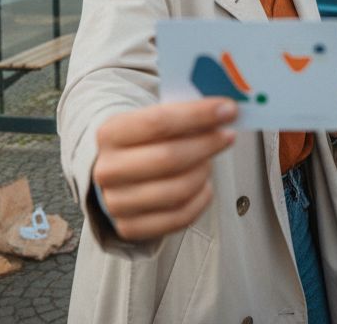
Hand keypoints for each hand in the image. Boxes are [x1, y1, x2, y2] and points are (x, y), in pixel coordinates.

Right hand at [92, 97, 237, 241]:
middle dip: (206, 144)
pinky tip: (205, 185)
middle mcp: (108, 170)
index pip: (158, 122)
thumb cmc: (144, 142)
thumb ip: (184, 114)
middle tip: (227, 136)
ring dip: (203, 172)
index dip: (198, 115)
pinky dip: (201, 200)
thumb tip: (224, 111)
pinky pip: (180, 217)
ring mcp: (117, 203)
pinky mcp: (130, 228)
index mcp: (109, 134)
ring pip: (178, 190)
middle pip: (169, 158)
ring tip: (209, 161)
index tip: (228, 109)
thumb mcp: (152, 118)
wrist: (117, 174)